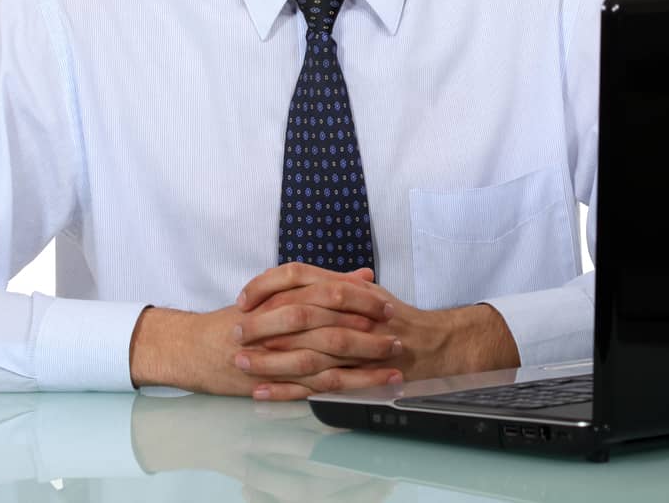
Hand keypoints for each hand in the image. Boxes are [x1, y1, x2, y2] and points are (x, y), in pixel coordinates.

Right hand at [129, 266, 400, 396]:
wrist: (193, 347)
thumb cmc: (239, 319)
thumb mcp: (276, 293)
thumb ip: (322, 283)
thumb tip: (363, 275)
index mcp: (283, 298)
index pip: (328, 295)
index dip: (361, 301)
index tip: (387, 306)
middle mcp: (279, 326)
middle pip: (332, 328)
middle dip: (368, 334)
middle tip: (397, 337)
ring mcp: (276, 356)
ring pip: (326, 361)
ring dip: (363, 365)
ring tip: (393, 366)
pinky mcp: (274, 383)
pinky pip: (313, 388)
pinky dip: (341, 389)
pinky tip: (367, 390)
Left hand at [236, 266, 520, 399]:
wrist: (435, 346)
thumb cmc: (396, 318)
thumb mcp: (363, 292)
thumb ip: (331, 283)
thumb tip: (292, 280)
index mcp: (348, 287)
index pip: (299, 275)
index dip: (266, 285)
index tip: (243, 298)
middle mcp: (351, 312)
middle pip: (297, 314)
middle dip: (260, 324)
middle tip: (233, 332)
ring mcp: (356, 346)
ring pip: (305, 352)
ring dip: (269, 359)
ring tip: (241, 363)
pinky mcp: (357, 377)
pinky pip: (317, 385)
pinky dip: (287, 390)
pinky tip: (262, 393)